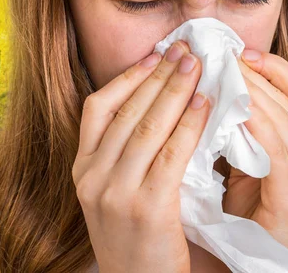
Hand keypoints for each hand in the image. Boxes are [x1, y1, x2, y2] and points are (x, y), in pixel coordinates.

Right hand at [72, 40, 210, 272]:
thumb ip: (125, 156)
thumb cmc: (136, 239)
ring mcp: (114, 192)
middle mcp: (91, 176)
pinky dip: (188, 124)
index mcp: (83, 169)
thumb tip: (159, 106)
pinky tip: (204, 104)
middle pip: (126, 110)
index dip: (128, 77)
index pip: (97, 107)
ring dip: (174, 90)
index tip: (154, 55)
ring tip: (196, 65)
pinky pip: (171, 154)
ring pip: (147, 126)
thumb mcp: (115, 194)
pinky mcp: (146, 208)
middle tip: (183, 48)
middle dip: (158, 75)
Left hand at [220, 49, 287, 268]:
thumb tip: (215, 96)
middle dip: (254, 71)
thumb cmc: (255, 215)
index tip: (240, 50)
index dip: (271, 66)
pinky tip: (231, 106)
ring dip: (250, 89)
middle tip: (222, 53)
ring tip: (223, 70)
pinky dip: (253, 120)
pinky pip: (275, 143)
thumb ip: (242, 134)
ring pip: (282, 114)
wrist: (272, 261)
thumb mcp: (248, 165)